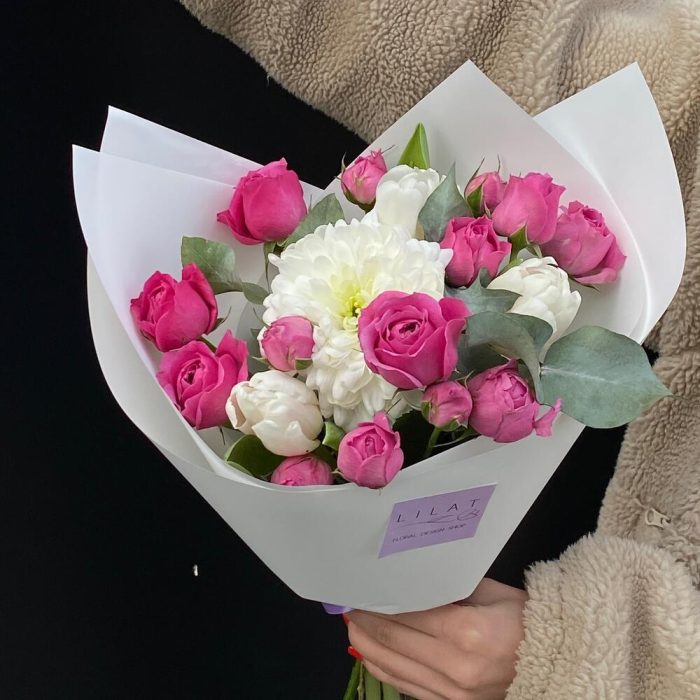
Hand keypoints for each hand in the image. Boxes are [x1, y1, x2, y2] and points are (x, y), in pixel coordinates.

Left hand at [346, 578, 526, 699]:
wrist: (556, 660)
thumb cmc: (521, 617)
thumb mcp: (485, 591)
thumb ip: (445, 587)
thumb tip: (406, 580)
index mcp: (466, 631)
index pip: (406, 613)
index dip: (378, 601)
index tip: (360, 588)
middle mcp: (455, 666)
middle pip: (393, 640)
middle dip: (365, 621)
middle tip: (348, 604)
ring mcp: (453, 693)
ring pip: (393, 667)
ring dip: (367, 645)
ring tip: (353, 626)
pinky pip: (407, 688)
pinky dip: (384, 669)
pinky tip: (370, 654)